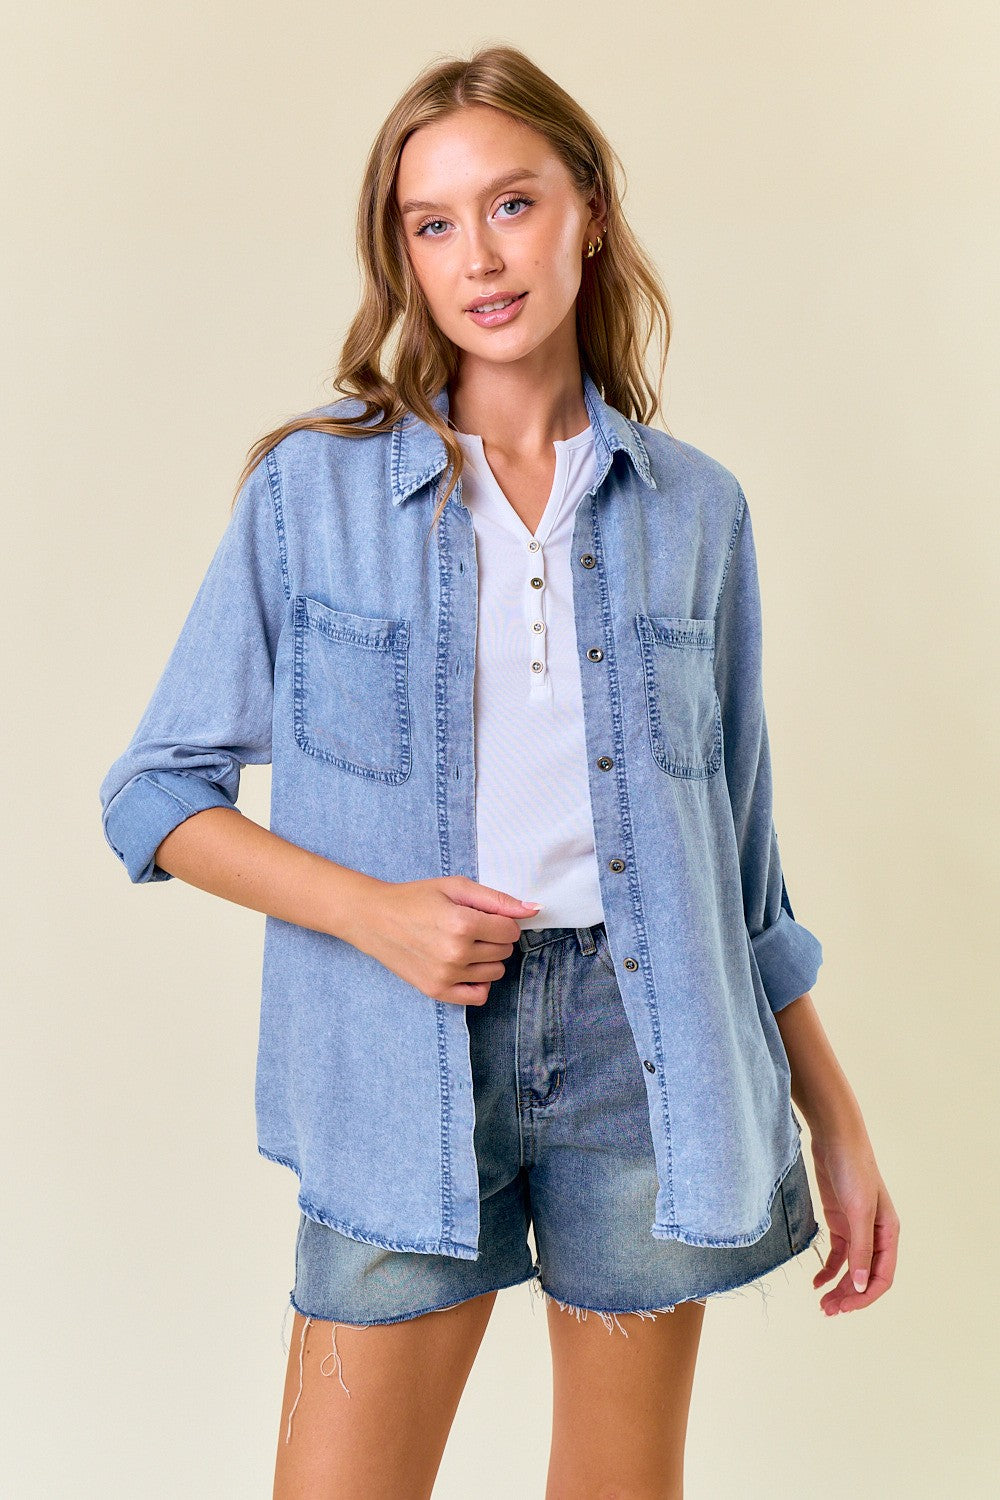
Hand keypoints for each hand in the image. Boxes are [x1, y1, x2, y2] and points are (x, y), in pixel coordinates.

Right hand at [352, 875, 540, 1005]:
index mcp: (462, 923)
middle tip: (469, 927)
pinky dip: (479, 982)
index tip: (483, 915)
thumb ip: (497, 899)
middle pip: (505, 951)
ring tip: (463, 944)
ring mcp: (446, 975)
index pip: (511, 930)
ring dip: (487, 958)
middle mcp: (456, 953)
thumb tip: (534, 909)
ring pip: (496, 972)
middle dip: (494, 937)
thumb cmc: (416, 898)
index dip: (502, 920)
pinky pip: (478, 996)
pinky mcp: (436, 991)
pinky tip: (465, 967)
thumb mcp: (456, 887)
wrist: (374, 919)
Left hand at [808, 1123, 899, 1315]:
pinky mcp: (840, 1221)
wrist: (836, 1139)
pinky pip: (837, 1254)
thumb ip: (861, 1249)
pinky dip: (828, 1269)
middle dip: (848, 1295)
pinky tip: (816, 1281)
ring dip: (838, 1286)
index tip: (844, 1307)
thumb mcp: (858, 1211)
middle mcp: (875, 1235)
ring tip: (821, 1303)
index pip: (882, 1277)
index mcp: (888, 1234)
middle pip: (865, 1276)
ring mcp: (856, 1228)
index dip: (864, 1296)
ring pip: (851, 1268)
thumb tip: (862, 1285)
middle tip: (827, 1310)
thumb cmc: (853, 1171)